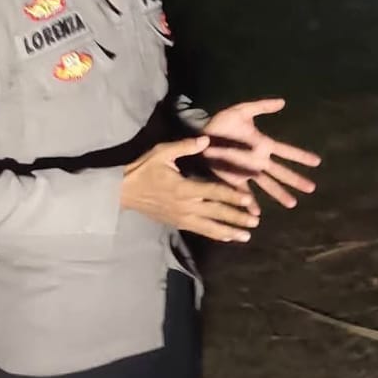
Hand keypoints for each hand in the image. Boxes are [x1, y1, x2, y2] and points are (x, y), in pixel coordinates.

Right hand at [120, 137, 260, 242]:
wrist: (122, 192)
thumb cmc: (143, 169)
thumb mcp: (162, 152)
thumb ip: (185, 146)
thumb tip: (206, 139)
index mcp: (184, 187)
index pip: (214, 192)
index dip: (233, 196)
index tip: (249, 200)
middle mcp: (185, 205)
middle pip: (216, 212)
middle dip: (237, 217)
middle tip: (256, 221)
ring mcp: (181, 217)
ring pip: (210, 227)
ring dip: (229, 231)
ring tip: (246, 236)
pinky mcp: (177, 223)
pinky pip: (199, 230)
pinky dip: (214, 235)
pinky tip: (227, 238)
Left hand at [204, 97, 320, 207]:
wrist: (202, 135)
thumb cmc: (223, 122)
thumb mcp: (242, 111)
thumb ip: (261, 107)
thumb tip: (282, 101)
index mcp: (263, 145)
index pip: (287, 152)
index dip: (301, 156)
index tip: (317, 162)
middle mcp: (259, 161)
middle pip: (281, 172)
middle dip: (296, 180)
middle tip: (311, 188)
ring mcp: (247, 172)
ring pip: (268, 185)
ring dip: (279, 194)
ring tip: (292, 204)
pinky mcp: (234, 180)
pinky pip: (244, 193)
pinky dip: (250, 203)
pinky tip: (257, 214)